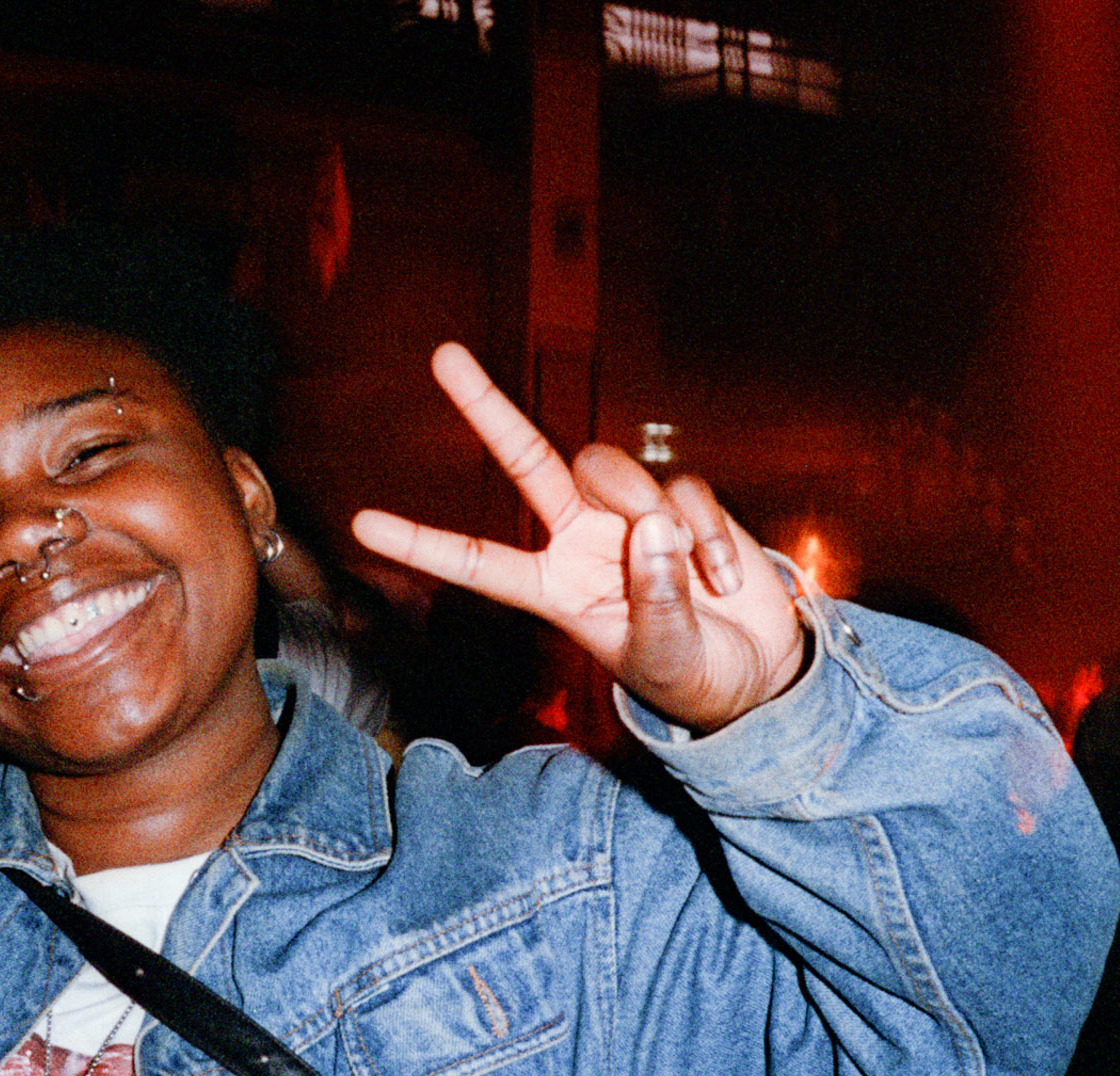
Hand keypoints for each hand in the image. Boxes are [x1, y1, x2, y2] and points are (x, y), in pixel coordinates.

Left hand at [352, 344, 804, 732]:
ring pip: (613, 470)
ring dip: (654, 515)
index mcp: (553, 588)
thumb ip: (657, 599)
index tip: (362, 524)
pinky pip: (684, 491)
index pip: (475, 560)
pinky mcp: (681, 502)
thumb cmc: (694, 676)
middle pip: (526, 460)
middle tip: (442, 355)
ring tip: (698, 580)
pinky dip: (709, 532)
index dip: (421, 541)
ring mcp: (628, 516)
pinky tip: (722, 578)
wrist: (757, 672)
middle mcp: (579, 540)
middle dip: (487, 406)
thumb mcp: (667, 657)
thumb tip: (653, 529)